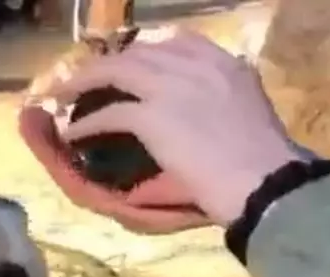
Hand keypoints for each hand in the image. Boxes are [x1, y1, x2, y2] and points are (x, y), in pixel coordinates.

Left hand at [21, 27, 302, 229]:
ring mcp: (173, 86)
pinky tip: (71, 134)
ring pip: (116, 71)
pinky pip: (109, 113)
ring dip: (85, 83)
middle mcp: (196, 65)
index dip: (149, 54)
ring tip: (64, 97)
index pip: (179, 42)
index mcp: (225, 64)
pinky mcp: (153, 115)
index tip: (132, 65)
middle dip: (109, 65)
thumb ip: (229, 102)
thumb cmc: (265, 164)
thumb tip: (219, 114)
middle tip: (88, 80)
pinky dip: (87, 123)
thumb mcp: (252, 115)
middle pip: (140, 53)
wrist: (265, 181)